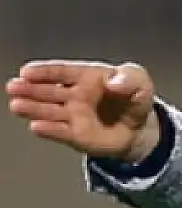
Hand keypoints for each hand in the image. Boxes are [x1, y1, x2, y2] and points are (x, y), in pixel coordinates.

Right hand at [6, 60, 160, 162]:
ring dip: (33, 109)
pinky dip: (50, 130)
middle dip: (31, 89)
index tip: (27, 72)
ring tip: (17, 106)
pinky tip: (36, 126)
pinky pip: (61, 132)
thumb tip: (114, 84)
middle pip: (49, 91)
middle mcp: (74, 95)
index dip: (45, 72)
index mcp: (85, 76)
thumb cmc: (134, 97)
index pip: (62, 72)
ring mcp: (73, 116)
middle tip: (14, 87)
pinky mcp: (76, 136)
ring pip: (50, 111)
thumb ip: (130, 80)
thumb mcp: (139, 82)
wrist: (141, 128)